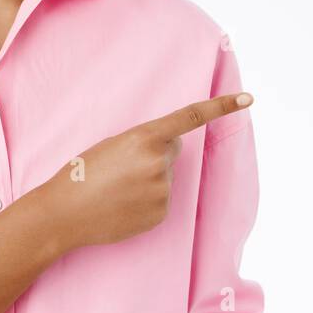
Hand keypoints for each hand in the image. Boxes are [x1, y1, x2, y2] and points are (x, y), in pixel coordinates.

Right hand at [41, 91, 253, 251]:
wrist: (64, 212)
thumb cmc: (81, 172)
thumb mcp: (112, 145)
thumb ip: (146, 142)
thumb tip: (171, 150)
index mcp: (144, 137)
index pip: (191, 117)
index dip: (222, 106)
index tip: (248, 99)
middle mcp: (159, 162)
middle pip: (172, 150)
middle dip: (155, 154)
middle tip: (122, 166)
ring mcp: (162, 190)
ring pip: (166, 177)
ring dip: (148, 179)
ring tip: (117, 188)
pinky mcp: (160, 214)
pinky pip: (161, 200)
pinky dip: (146, 201)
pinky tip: (123, 204)